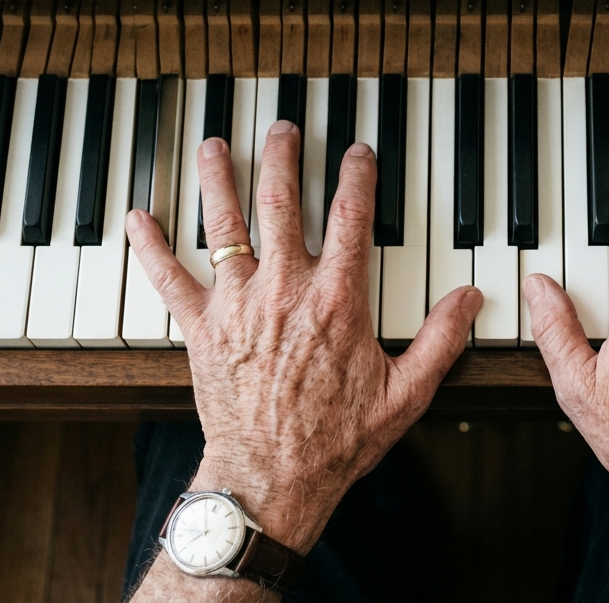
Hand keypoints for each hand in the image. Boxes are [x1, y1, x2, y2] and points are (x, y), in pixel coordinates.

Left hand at [127, 121, 479, 598]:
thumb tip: (470, 299)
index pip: (351, 218)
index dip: (356, 177)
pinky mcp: (201, 329)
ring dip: (219, 179)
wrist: (272, 479)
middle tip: (283, 128)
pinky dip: (151, 246)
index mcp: (336, 300)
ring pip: (224, 225)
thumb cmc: (336, 441)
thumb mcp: (406, 394)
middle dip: (284, 157)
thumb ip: (442, 340)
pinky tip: (138, 217)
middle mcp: (284, 289)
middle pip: (281, 202)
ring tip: (215, 146)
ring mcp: (237, 305)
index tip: (357, 153)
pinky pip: (169, 279)